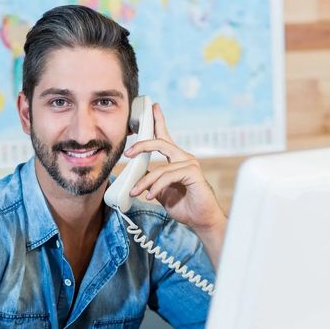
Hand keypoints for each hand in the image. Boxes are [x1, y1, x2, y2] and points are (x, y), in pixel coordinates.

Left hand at [126, 103, 225, 234]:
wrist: (201, 220)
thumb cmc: (184, 206)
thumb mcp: (162, 192)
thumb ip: (152, 181)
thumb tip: (135, 176)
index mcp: (177, 160)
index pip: (165, 136)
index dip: (158, 121)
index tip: (152, 107)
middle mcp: (184, 158)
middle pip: (161, 143)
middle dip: (142, 145)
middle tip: (128, 153)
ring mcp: (190, 164)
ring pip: (160, 167)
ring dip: (144, 182)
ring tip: (135, 192)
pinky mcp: (193, 174)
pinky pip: (168, 176)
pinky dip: (156, 187)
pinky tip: (150, 196)